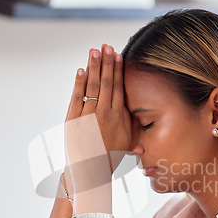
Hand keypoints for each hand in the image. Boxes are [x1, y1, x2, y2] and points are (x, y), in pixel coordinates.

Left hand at [64, 45, 130, 194]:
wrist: (89, 172)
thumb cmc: (108, 160)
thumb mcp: (126, 148)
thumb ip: (135, 141)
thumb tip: (144, 145)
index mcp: (118, 117)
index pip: (118, 88)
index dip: (117, 71)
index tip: (118, 56)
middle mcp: (105, 113)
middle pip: (107, 82)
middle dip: (107, 62)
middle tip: (107, 45)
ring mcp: (88, 115)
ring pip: (92, 85)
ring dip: (94, 66)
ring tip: (95, 50)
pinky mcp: (73, 119)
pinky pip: (77, 96)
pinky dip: (79, 82)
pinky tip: (81, 70)